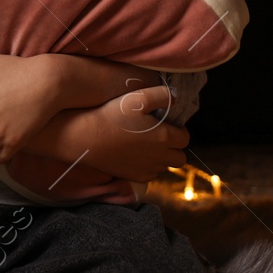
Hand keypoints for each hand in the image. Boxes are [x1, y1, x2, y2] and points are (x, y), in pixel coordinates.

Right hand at [30, 85, 189, 181]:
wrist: (87, 138)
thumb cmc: (112, 115)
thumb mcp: (137, 97)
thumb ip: (162, 95)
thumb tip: (176, 98)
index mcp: (164, 137)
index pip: (185, 138)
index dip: (179, 130)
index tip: (167, 123)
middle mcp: (160, 157)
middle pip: (180, 158)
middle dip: (175, 147)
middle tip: (160, 135)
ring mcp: (147, 169)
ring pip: (165, 167)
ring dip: (162, 157)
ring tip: (146, 143)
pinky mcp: (134, 177)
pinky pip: (151, 175)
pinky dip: (149, 166)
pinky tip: (136, 154)